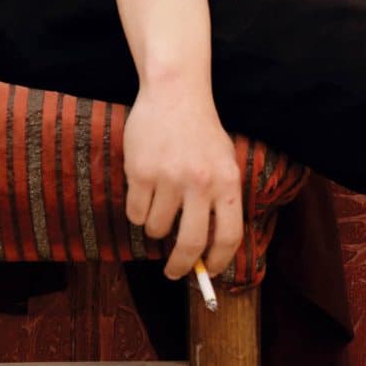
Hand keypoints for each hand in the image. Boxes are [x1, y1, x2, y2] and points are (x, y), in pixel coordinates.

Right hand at [122, 79, 244, 280]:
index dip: (220, 261)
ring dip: (156, 228)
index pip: (229, 235)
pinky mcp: (140, 172)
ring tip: (159, 207)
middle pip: (190, 243)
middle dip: (181, 266)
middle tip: (173, 272)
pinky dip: (138, 212)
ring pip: (157, 229)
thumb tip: (211, 250)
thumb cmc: (201, 132)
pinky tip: (144, 192)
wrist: (175, 94)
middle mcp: (200, 182)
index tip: (210, 272)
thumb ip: (222, 201)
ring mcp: (169, 177)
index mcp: (227, 182)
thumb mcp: (225, 162)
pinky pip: (135, 213)